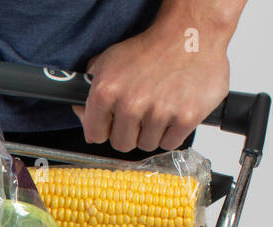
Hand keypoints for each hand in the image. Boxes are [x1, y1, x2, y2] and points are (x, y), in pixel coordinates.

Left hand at [73, 20, 230, 152]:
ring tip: (159, 107)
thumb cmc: (150, 48)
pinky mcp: (186, 117)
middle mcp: (131, 104)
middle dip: (129, 132)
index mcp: (106, 91)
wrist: (192, 35)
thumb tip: (81, 112)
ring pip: (146, 145)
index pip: (95, 135)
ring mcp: (159, 112)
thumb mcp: (110, 60)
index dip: (104, 129)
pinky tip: (173, 111)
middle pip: (121, 144)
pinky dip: (171, 132)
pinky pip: (169, 143)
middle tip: (140, 114)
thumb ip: (90, 87)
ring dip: (151, 132)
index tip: (112, 124)